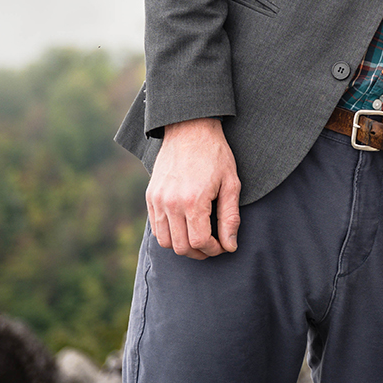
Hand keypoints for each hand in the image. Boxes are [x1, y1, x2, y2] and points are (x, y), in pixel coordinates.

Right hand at [146, 117, 241, 258]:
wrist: (190, 129)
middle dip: (200, 253)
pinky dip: (170, 234)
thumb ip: (230, 217)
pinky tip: (185, 227)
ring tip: (199, 240)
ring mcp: (158, 200)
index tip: (223, 246)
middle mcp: (171, 203)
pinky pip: (156, 228)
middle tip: (213, 246)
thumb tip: (230, 245)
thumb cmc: (215, 154)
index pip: (200, 242)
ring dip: (183, 246)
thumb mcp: (231, 183)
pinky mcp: (150, 197)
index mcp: (193, 201)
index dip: (214, 249)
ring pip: (166, 241)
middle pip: (181, 247)